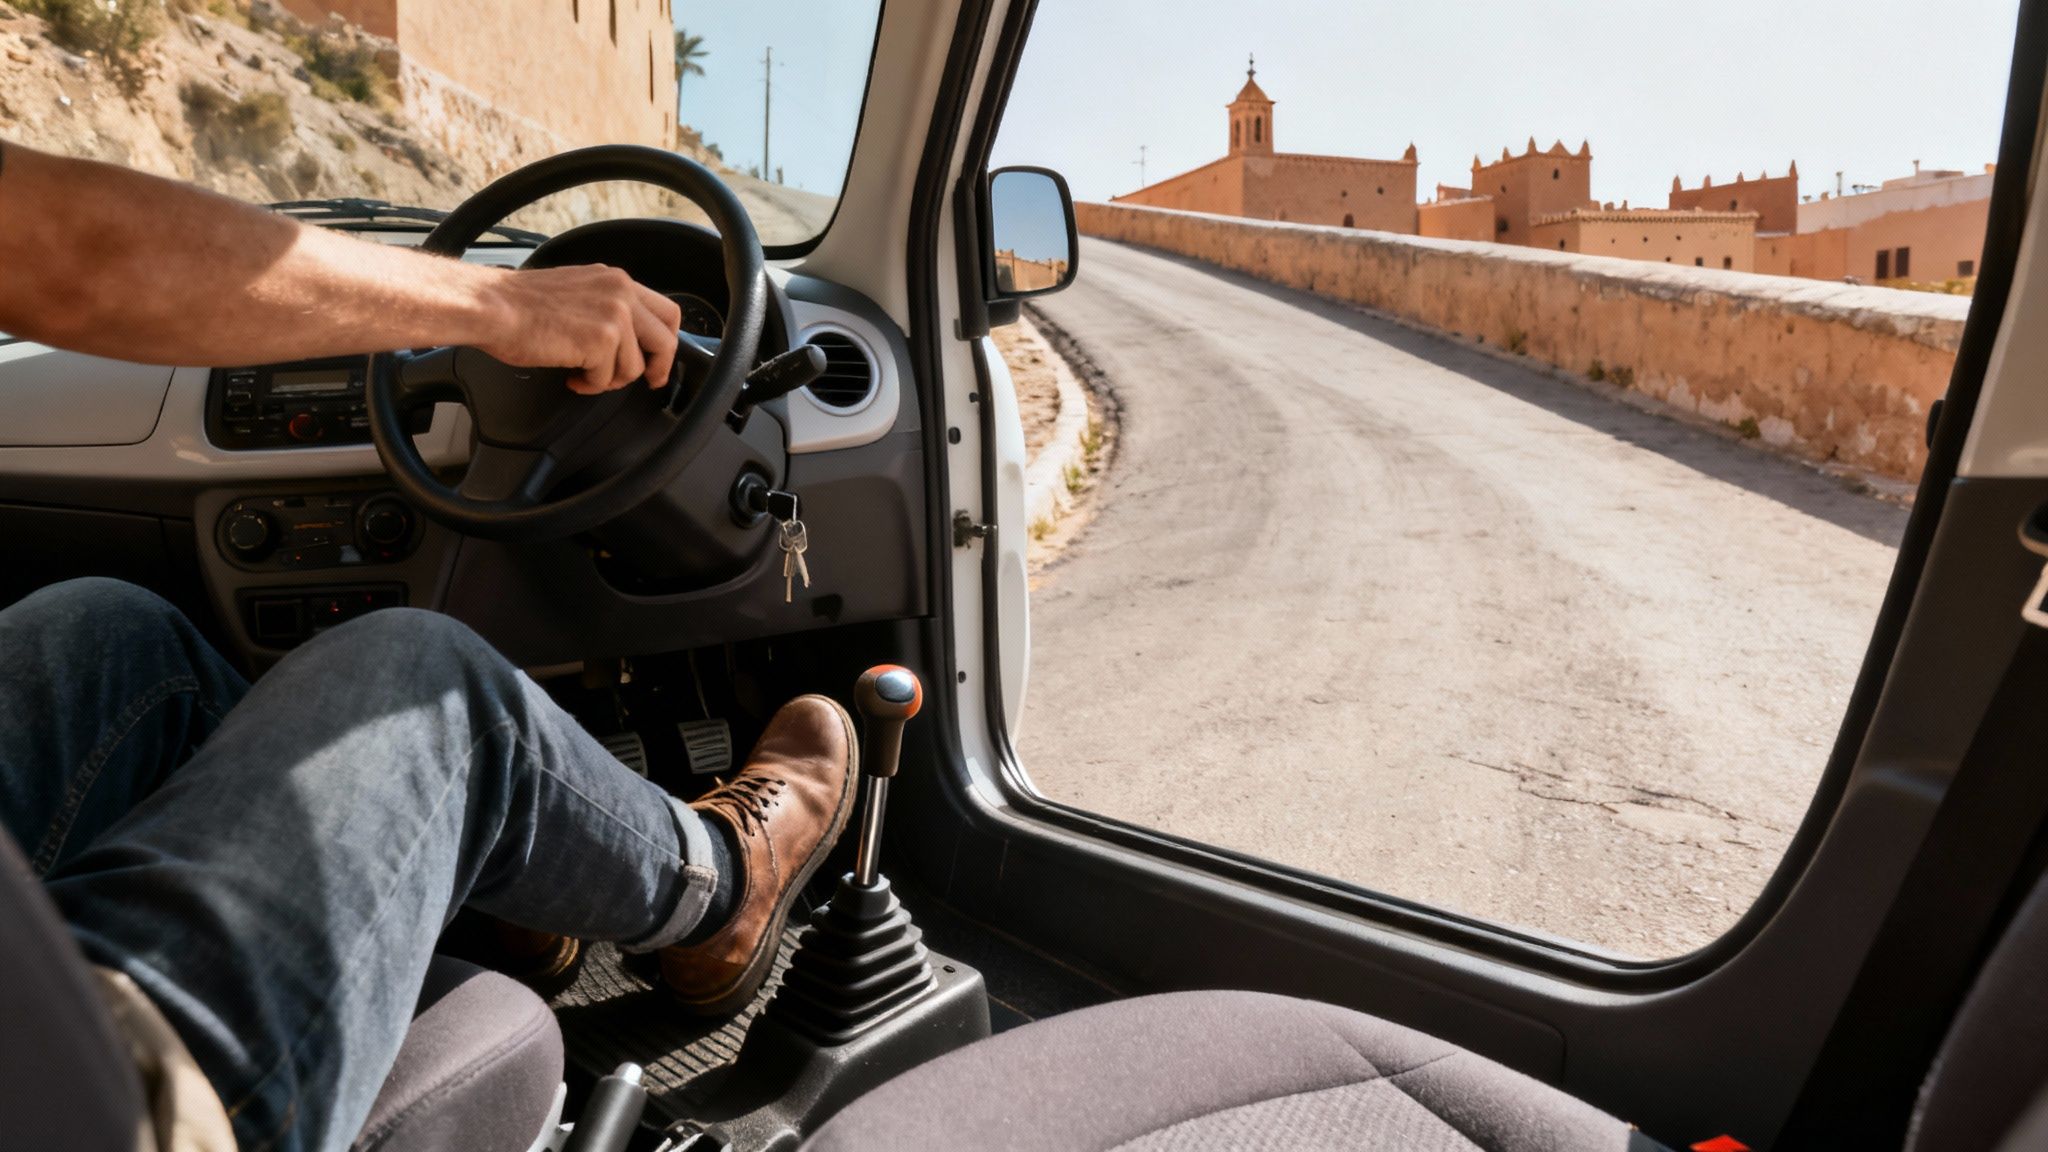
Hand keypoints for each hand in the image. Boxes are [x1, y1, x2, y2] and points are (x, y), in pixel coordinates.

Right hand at [474, 265, 682, 395]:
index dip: (667, 342)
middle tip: (645, 382)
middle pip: (665, 341)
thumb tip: (626, 340)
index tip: (658, 360)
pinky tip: (572, 376)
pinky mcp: (601, 341)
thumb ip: (606, 307)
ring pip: (635, 367)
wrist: (491, 306)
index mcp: (616, 280)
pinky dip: (590, 385)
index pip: (666, 312)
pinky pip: (608, 379)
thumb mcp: (577, 290)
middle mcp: (621, 293)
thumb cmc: (519, 303)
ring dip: (609, 379)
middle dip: (657, 368)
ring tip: (583, 374)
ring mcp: (614, 316)